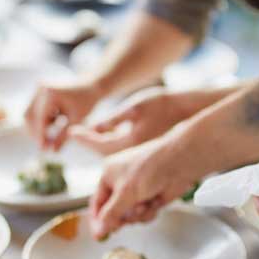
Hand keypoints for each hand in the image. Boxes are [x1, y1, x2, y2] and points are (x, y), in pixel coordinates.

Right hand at [25, 81, 102, 149]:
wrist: (91, 85)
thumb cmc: (87, 102)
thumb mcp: (76, 121)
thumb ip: (63, 136)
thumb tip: (52, 151)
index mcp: (50, 93)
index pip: (40, 119)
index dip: (41, 136)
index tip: (44, 150)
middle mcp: (41, 88)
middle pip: (29, 116)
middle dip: (36, 133)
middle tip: (45, 147)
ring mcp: (38, 88)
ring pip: (30, 114)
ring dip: (38, 127)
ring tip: (51, 138)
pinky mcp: (39, 91)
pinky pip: (34, 109)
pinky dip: (42, 120)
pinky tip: (55, 125)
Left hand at [70, 87, 199, 154]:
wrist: (186, 109)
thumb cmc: (162, 105)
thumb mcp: (133, 108)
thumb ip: (112, 120)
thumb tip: (94, 128)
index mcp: (130, 143)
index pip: (99, 144)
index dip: (84, 138)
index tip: (71, 131)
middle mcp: (134, 153)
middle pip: (104, 151)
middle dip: (89, 142)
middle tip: (75, 132)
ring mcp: (140, 153)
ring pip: (113, 152)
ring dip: (99, 142)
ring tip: (87, 133)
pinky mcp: (144, 150)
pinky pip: (123, 150)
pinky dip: (112, 142)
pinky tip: (106, 133)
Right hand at [87, 135, 200, 239]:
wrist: (179, 163)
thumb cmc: (150, 167)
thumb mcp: (125, 192)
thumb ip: (111, 214)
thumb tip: (98, 230)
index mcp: (109, 175)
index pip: (97, 203)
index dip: (97, 220)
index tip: (98, 235)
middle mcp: (121, 183)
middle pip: (114, 212)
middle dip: (122, 217)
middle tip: (124, 222)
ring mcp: (136, 191)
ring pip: (130, 216)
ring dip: (137, 214)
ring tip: (144, 204)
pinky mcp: (150, 198)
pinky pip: (143, 214)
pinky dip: (149, 212)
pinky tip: (154, 202)